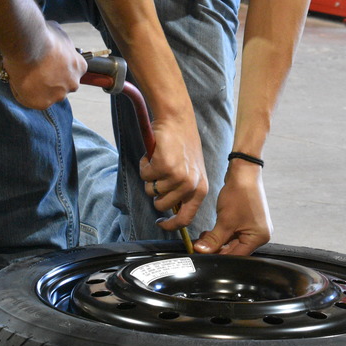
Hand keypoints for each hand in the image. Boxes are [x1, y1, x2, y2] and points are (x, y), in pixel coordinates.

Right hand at [2, 21, 87, 108]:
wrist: (29, 44)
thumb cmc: (43, 36)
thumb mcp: (60, 34)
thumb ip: (62, 44)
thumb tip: (56, 42)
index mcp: (80, 67)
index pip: (71, 73)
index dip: (58, 70)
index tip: (48, 66)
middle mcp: (73, 83)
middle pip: (61, 87)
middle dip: (49, 82)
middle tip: (34, 72)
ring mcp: (59, 95)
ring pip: (46, 95)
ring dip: (36, 88)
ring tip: (24, 75)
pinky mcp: (43, 103)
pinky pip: (30, 101)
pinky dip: (22, 93)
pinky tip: (18, 80)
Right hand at [139, 115, 207, 230]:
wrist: (178, 120)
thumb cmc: (184, 145)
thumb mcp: (193, 172)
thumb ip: (185, 192)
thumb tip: (171, 212)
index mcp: (201, 189)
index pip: (185, 218)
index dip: (170, 225)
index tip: (160, 223)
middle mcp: (191, 185)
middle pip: (162, 205)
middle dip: (155, 192)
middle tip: (159, 174)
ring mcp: (177, 176)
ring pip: (151, 190)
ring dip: (150, 176)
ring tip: (159, 161)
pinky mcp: (163, 166)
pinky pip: (145, 175)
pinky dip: (144, 165)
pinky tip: (153, 154)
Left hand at [193, 160, 272, 255]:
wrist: (243, 171)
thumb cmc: (240, 193)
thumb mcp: (225, 220)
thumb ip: (213, 240)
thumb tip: (201, 251)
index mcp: (259, 237)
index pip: (236, 256)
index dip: (218, 256)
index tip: (202, 255)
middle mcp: (259, 235)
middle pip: (234, 250)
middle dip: (216, 248)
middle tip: (199, 246)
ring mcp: (253, 227)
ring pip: (231, 242)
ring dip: (216, 241)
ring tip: (202, 238)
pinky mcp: (246, 220)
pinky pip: (232, 233)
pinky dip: (221, 234)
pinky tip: (210, 232)